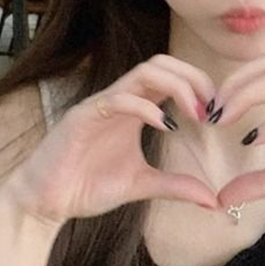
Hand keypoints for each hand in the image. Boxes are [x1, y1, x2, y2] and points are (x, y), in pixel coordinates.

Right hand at [6, 55, 218, 224]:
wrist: (47, 201)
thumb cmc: (88, 187)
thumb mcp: (143, 186)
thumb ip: (176, 187)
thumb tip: (213, 200)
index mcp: (134, 109)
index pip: (170, 77)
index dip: (198, 86)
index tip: (217, 112)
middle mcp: (120, 100)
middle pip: (161, 63)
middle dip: (193, 78)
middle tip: (213, 106)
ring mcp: (101, 105)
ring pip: (143, 72)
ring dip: (177, 86)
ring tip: (196, 112)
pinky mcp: (83, 117)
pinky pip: (119, 99)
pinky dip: (146, 107)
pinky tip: (166, 124)